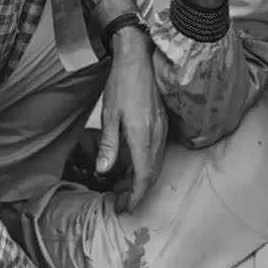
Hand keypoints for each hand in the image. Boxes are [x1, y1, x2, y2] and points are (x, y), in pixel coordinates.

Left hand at [96, 29, 166, 212]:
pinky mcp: (161, 123)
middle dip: (139, 193)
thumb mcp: (109, 114)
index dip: (135, 196)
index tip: (125, 208)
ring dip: (143, 180)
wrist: (139, 59)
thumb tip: (105, 171)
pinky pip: (157, 152)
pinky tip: (134, 166)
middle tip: (122, 203)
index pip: (143, 176)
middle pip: (152, 174)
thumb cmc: (121, 84)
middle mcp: (156, 136)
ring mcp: (162, 129)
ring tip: (125, 189)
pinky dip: (147, 166)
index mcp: (143, 136)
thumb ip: (109, 144)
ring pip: (156, 164)